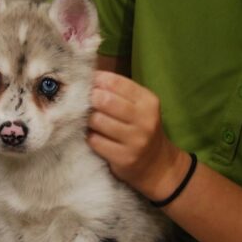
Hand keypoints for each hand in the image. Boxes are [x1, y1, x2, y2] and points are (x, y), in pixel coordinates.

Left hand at [87, 70, 190, 200]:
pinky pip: (96, 141)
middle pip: (105, 101)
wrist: (156, 164)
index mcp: (148, 101)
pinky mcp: (124, 158)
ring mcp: (135, 140)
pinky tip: (96, 137)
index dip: (97, 81)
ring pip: (98, 121)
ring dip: (89, 120)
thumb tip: (89, 77)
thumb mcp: (139, 107)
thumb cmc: (140, 129)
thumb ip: (118, 92)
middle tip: (85, 104)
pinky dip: (91, 138)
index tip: (88, 84)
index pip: (116, 82)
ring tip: (92, 122)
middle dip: (90, 100)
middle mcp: (145, 120)